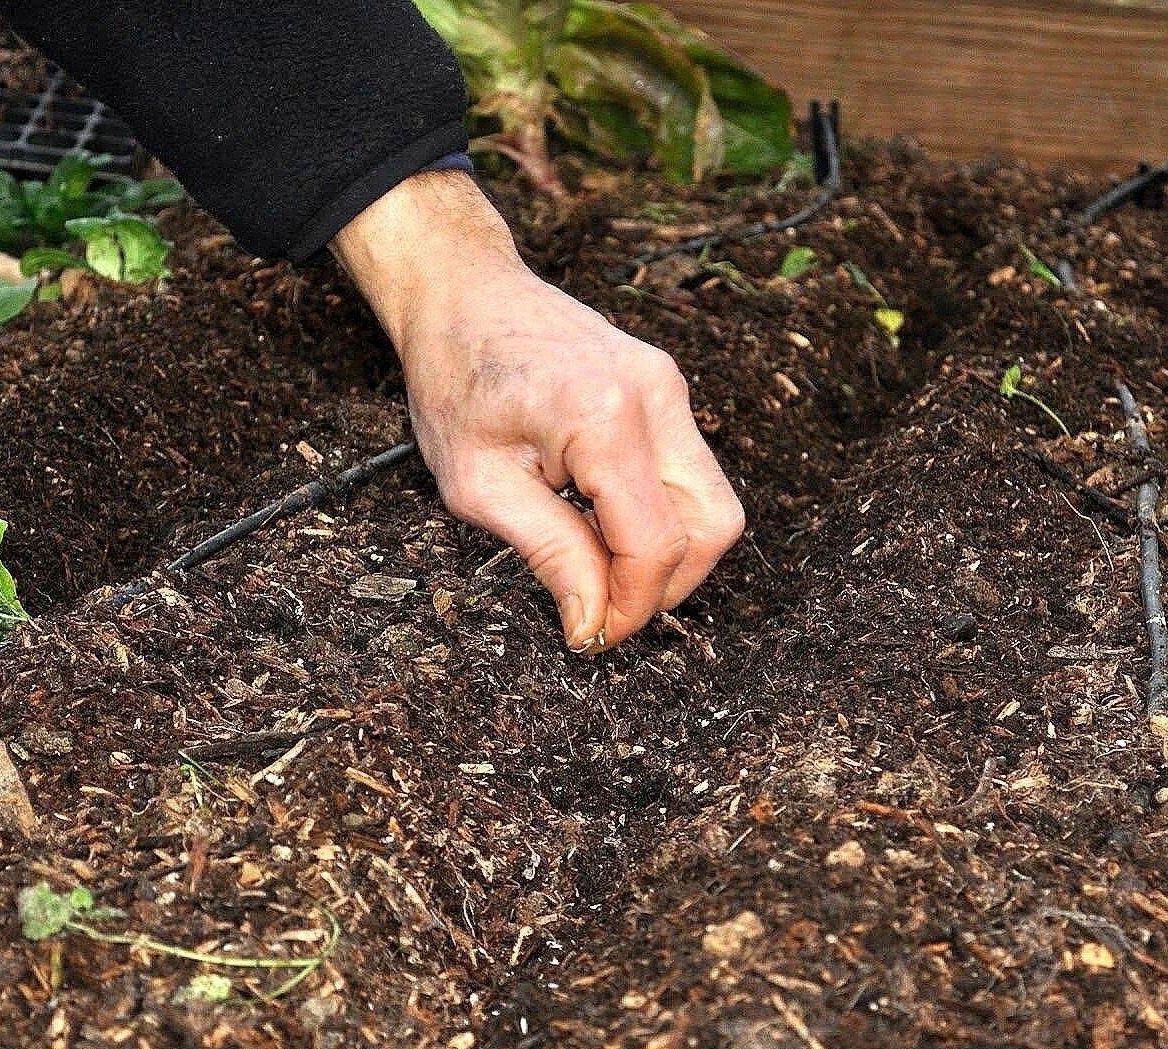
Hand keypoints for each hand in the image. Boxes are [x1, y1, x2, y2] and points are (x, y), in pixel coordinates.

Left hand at [333, 171, 742, 650]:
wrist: (461, 292)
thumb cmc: (455, 381)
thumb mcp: (479, 485)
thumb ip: (549, 555)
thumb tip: (593, 625)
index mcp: (604, 418)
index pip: (656, 544)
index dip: (631, 607)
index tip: (592, 636)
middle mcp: (656, 396)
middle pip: (712, 526)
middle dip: (665, 585)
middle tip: (602, 607)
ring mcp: (669, 386)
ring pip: (712, 502)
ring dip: (667, 551)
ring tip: (598, 562)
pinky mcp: (667, 386)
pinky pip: (689, 471)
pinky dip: (658, 512)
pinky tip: (599, 517)